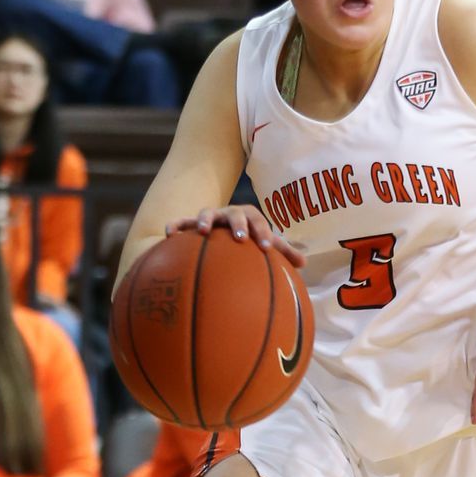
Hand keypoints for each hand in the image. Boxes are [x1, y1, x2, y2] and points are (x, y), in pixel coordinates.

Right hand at [165, 205, 306, 267]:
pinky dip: (176, 225)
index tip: (266, 247)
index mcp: (249, 218)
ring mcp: (210, 218)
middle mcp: (229, 215)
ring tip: (203, 231)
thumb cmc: (249, 239)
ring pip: (207, 213)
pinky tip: (170, 234)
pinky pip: (182, 223)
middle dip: (239, 223)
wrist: (223, 229)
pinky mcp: (191, 225)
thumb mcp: (264, 244)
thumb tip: (304, 263)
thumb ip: (283, 253)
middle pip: (235, 213)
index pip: (259, 220)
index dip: (263, 232)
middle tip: (241, 237)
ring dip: (205, 219)